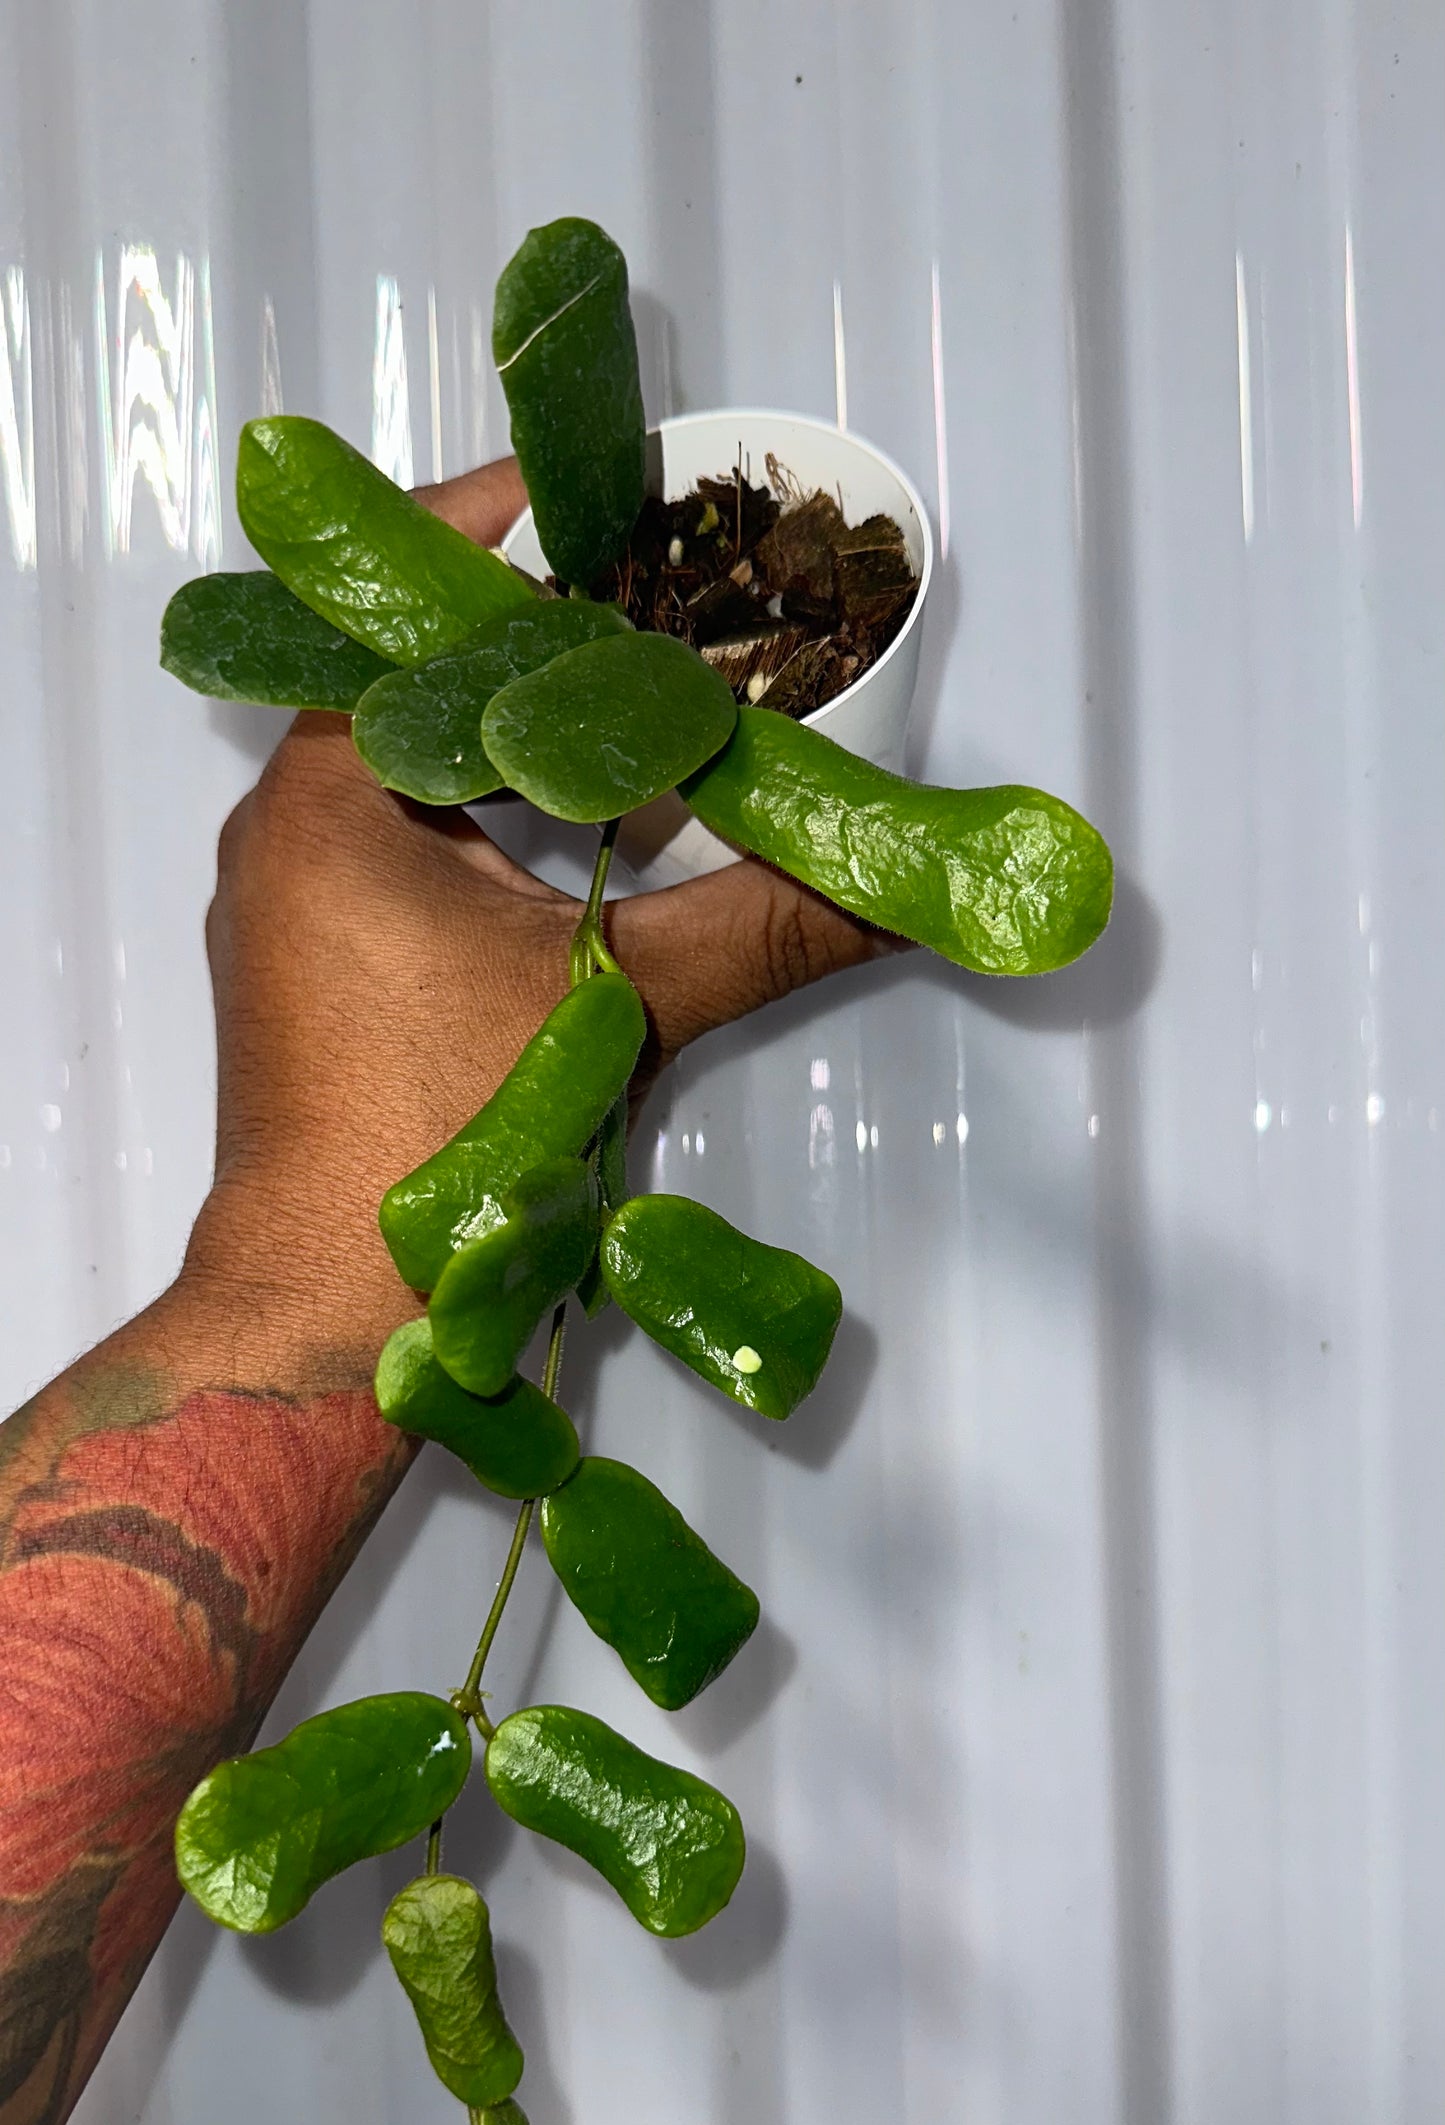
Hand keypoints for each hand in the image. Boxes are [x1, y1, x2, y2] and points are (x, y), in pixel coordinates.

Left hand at [185, 454, 882, 1359]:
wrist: (323, 1313)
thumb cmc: (432, 1146)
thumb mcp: (616, 1009)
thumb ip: (765, 927)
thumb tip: (902, 885)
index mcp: (331, 797)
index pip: (410, 604)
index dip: (512, 528)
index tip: (607, 492)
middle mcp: (292, 832)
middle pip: (422, 679)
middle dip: (546, 641)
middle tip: (661, 602)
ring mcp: (299, 906)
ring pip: (422, 772)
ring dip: (530, 744)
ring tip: (647, 716)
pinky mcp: (323, 973)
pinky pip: (414, 847)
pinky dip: (503, 827)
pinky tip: (598, 850)